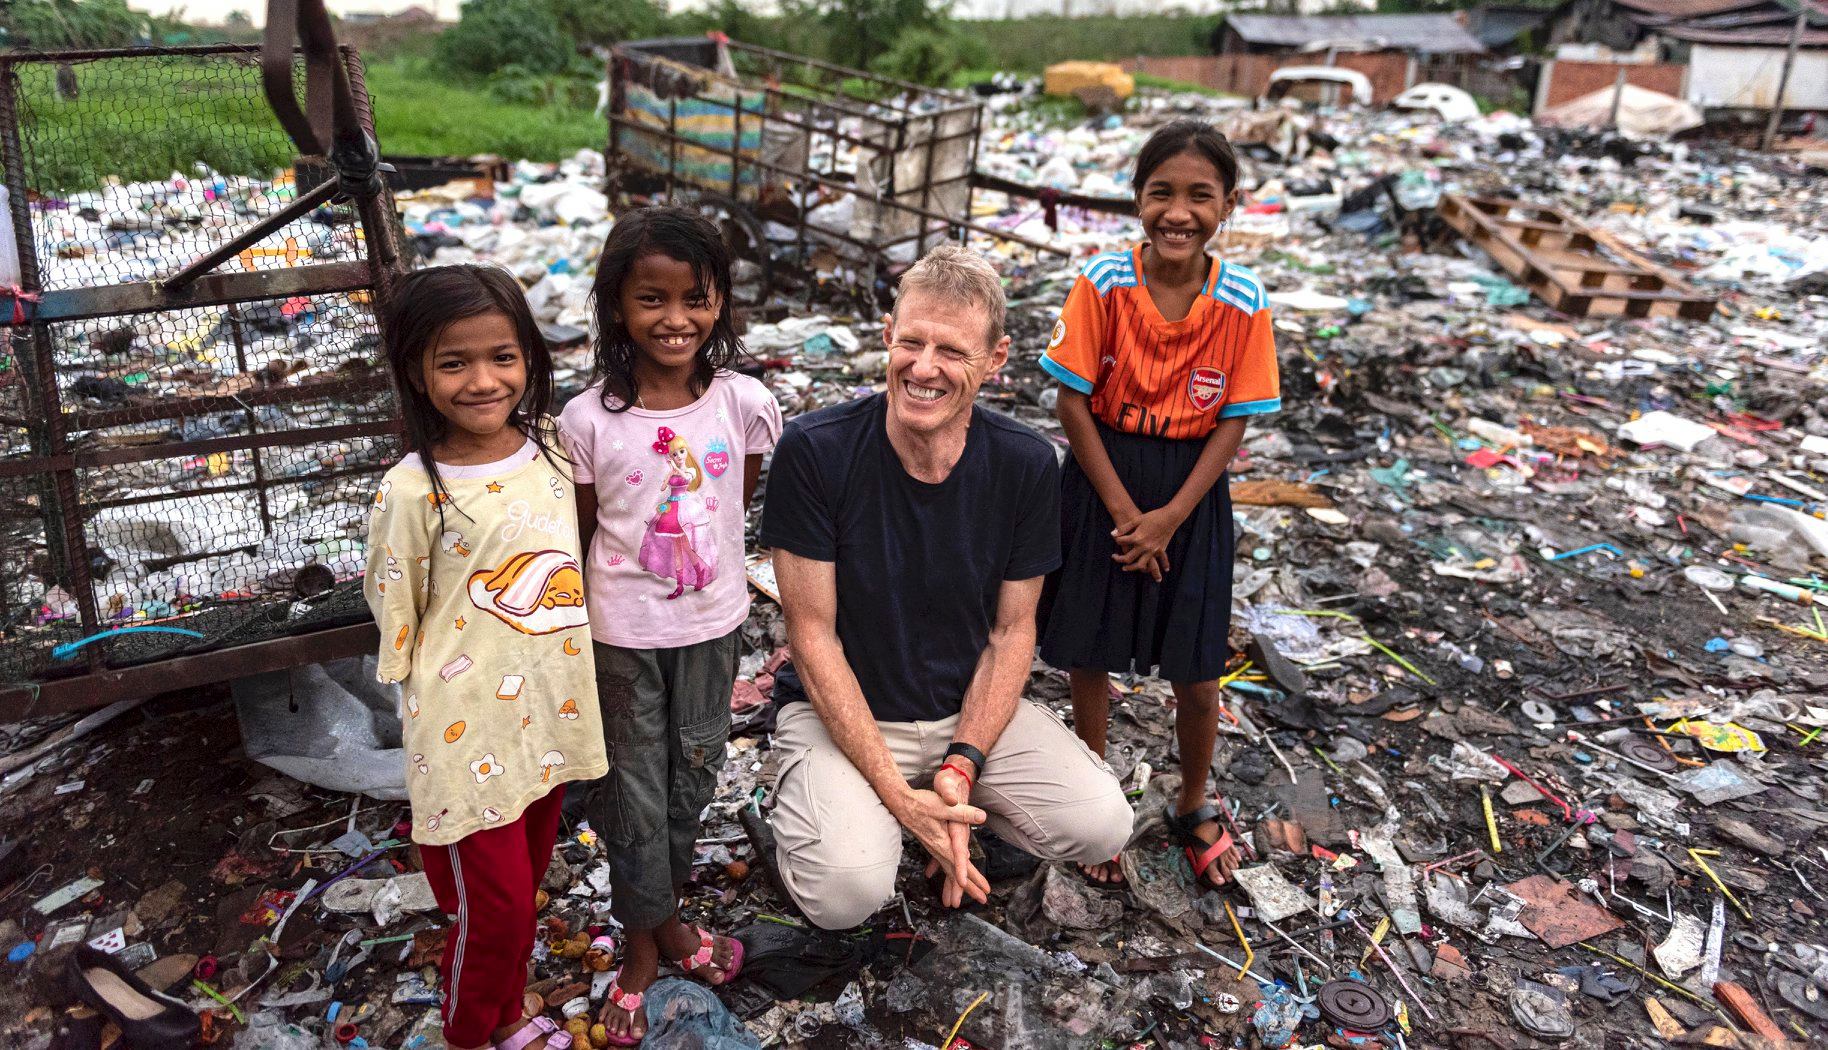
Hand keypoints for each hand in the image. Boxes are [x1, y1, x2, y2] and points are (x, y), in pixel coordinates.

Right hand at [893, 787, 988, 906]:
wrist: (901, 804)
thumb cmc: (921, 804)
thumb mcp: (943, 806)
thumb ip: (963, 812)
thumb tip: (981, 817)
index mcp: (943, 844)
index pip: (962, 866)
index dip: (974, 879)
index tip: (983, 891)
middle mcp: (939, 850)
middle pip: (955, 875)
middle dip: (970, 889)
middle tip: (982, 900)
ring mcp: (935, 849)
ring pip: (949, 871)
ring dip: (959, 885)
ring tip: (965, 896)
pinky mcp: (933, 845)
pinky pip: (944, 864)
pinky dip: (949, 874)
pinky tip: (950, 879)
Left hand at [1112, 506, 1182, 581]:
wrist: (1170, 517)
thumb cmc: (1153, 516)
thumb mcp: (1137, 520)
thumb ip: (1124, 528)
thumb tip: (1112, 534)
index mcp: (1137, 538)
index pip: (1121, 542)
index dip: (1117, 540)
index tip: (1116, 538)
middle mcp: (1144, 547)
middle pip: (1128, 558)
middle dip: (1119, 559)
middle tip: (1115, 558)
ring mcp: (1152, 550)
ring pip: (1140, 565)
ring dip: (1132, 568)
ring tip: (1126, 568)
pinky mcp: (1160, 550)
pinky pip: (1157, 562)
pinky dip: (1157, 567)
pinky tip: (1155, 572)